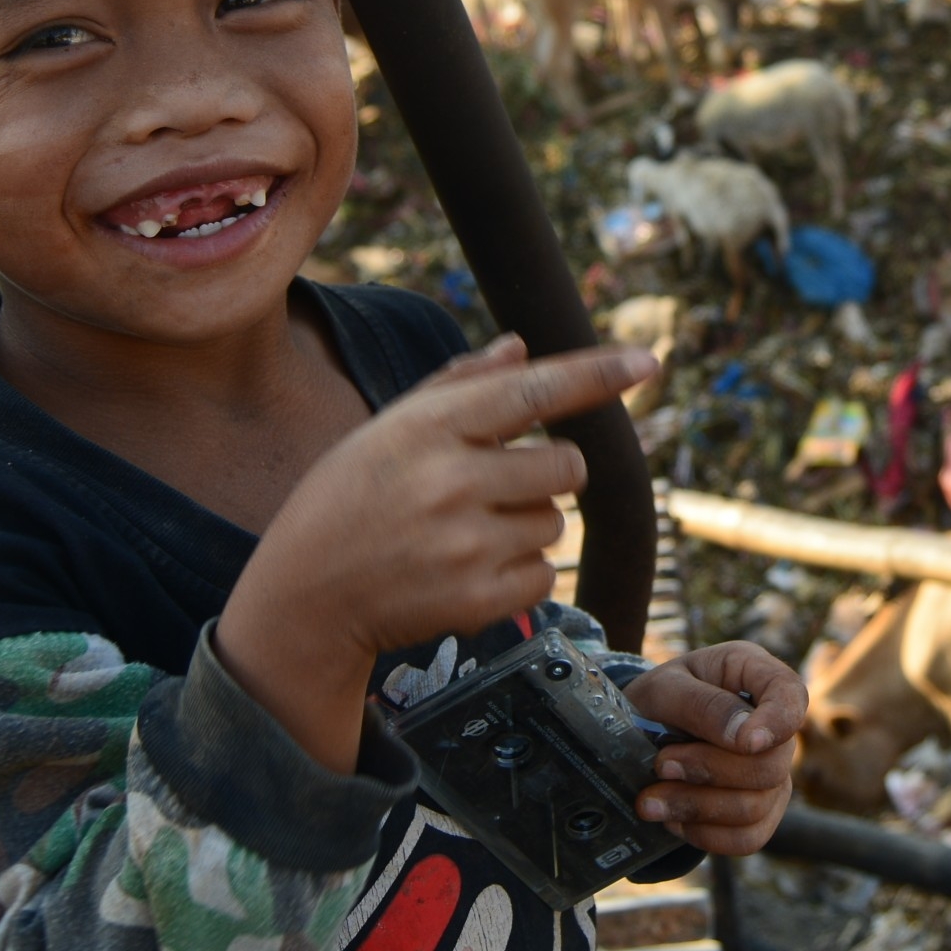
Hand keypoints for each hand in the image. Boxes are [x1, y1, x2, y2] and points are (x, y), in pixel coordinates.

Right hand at [217, 335, 654, 770]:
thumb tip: (523, 349)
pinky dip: (521, 572)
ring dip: (527, 525)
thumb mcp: (386, 430)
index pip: (533, 391)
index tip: (647, 362)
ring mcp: (466, 546)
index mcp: (429, 429)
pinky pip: (545, 574)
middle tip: (493, 486)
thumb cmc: (346, 502)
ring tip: (464, 534)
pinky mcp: (478, 601)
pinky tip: (468, 570)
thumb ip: (459, 386)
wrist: (303, 600)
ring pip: (556, 522)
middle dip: (546, 473)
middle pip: (566, 465)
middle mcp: (451, 483)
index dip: (596, 374)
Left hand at [623, 641, 806, 854]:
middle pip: (770, 766)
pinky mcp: (761, 812)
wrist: (638, 736)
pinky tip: (673, 818)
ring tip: (650, 800)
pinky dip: (704, 834)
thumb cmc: (658, 700)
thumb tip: (746, 738)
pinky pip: (747, 838)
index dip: (779, 723)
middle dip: (709, 771)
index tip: (749, 742)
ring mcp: (772, 774)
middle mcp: (773, 728)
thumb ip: (704, 705)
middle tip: (660, 765)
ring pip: (755, 807)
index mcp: (756, 676)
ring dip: (696, 806)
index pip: (791, 696)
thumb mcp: (665, 688)